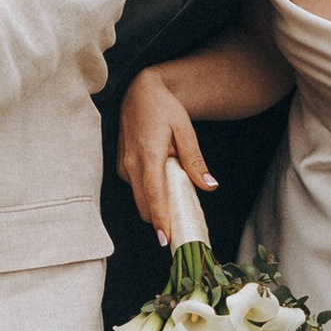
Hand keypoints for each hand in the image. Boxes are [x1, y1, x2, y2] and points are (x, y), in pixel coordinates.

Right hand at [119, 68, 213, 245]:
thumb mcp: (185, 129)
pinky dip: (149, 193)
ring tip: (176, 200)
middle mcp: (131, 163)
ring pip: (139, 198)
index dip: (159, 218)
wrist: (139, 91)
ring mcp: (123, 165)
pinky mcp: (121, 165)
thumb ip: (195, 160)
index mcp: (149, 154)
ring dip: (155, 206)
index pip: (153, 193)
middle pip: (144, 204)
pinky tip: (163, 183)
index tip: (165, 239)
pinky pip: (135, 188)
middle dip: (160, 220)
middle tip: (181, 228)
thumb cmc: (164, 108)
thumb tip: (209, 186)